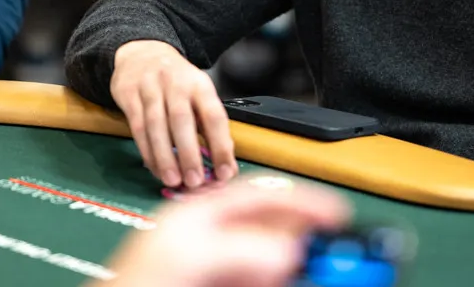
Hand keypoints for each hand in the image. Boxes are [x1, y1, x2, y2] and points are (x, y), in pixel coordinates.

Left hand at [104, 180, 349, 286]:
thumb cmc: (137, 283)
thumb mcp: (192, 255)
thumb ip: (242, 248)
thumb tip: (287, 250)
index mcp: (200, 214)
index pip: (260, 195)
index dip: (301, 201)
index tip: (336, 215)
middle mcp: (208, 239)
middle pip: (269, 232)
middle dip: (297, 243)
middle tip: (323, 258)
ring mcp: (212, 268)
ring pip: (266, 263)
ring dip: (283, 268)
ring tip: (297, 273)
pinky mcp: (214, 286)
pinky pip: (256, 280)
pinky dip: (270, 280)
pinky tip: (273, 282)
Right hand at [111, 41, 237, 189]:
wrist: (142, 53)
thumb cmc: (177, 81)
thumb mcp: (198, 93)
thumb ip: (208, 125)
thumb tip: (222, 164)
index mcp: (200, 84)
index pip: (214, 115)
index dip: (221, 145)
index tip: (225, 172)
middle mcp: (176, 83)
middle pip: (182, 120)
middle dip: (189, 153)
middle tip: (195, 181)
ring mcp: (150, 87)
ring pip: (156, 125)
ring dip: (165, 156)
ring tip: (174, 181)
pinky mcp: (129, 95)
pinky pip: (138, 127)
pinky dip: (147, 151)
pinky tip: (155, 168)